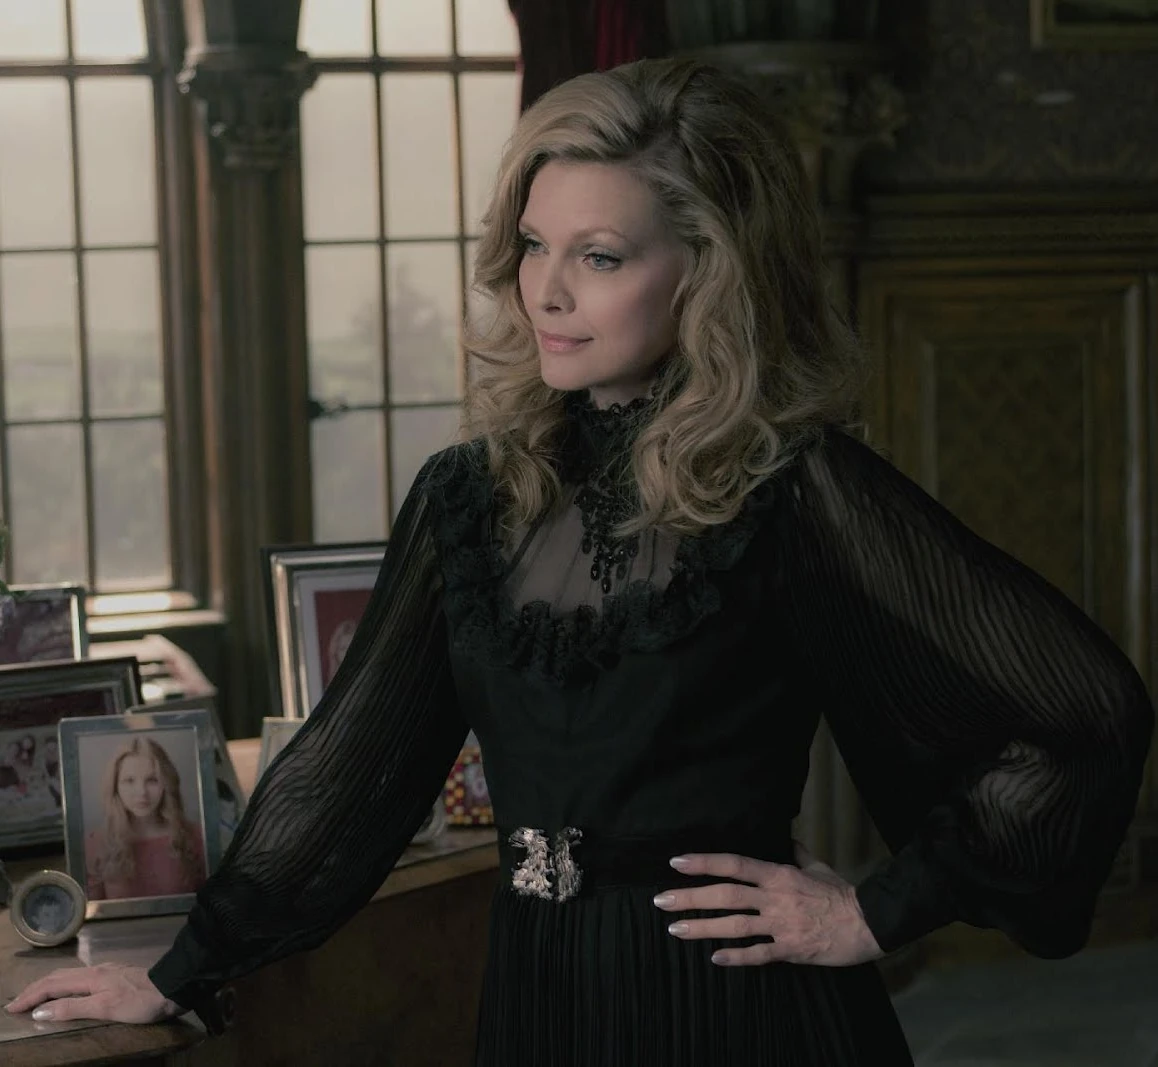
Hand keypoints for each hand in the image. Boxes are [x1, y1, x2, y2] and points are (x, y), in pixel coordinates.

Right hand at [4, 963, 181, 1024]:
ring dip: (48, 985)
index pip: (51, 985)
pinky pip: (80, 978)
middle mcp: (95, 970)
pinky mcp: (115, 975)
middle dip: (34, 989)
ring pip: (69, 975)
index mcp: (90, 977)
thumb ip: (72, 1008)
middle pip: (58, 977)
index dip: (30, 996)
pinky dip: (64, 985)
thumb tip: (40, 1011)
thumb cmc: (139, 1002)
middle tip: (16, 1002)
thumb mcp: (104, 1008)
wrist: (172, 987)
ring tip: (35, 996)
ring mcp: (106, 971)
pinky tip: (67, 991)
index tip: (10, 1008)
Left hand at [652, 839, 883, 967]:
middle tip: (661, 901)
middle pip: (726, 895)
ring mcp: (780, 925)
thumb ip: (795, 852)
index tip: (677, 862)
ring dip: (702, 928)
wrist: (870, 922)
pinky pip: (758, 954)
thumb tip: (785, 836)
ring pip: (734, 925)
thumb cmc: (841, 893)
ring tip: (675, 929)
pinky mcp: (790, 950)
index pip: (735, 864)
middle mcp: (774, 898)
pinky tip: (714, 959)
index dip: (704, 863)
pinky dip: (736, 957)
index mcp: (778, 874)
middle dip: (691, 897)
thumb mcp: (816, 866)